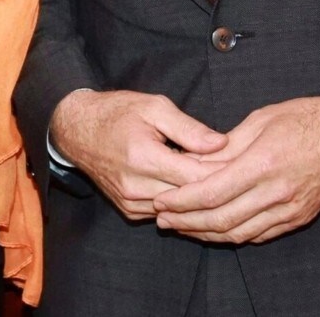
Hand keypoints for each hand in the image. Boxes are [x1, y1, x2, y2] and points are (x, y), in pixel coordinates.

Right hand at [49, 89, 227, 220]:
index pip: (197, 176)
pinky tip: (191, 185)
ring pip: (180, 209)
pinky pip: (165, 212)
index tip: (242, 161)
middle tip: (238, 170)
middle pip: (191, 197)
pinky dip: (181, 200)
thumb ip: (189, 128)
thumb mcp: (154, 107)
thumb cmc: (117, 113)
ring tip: (218, 178)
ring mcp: (131, 203)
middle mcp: (136, 187)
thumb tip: (222, 144)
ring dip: (199, 196)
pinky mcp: (129, 211)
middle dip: (216, 184)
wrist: (76, 131)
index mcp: (144, 157)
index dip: (224, 170)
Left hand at [150, 95, 319, 244]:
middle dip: (186, 223)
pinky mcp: (299, 217)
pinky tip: (217, 230)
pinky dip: (235, 235)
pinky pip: (260, 235)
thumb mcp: (262, 119)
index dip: (182, 201)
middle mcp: (276, 192)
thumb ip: (228, 145)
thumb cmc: (306, 118)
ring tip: (183, 227)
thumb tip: (197, 161)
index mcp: (263, 163)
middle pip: (221, 219)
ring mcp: (290, 209)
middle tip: (163, 220)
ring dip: (206, 234)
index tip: (161, 201)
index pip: (212, 193)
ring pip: (239, 233)